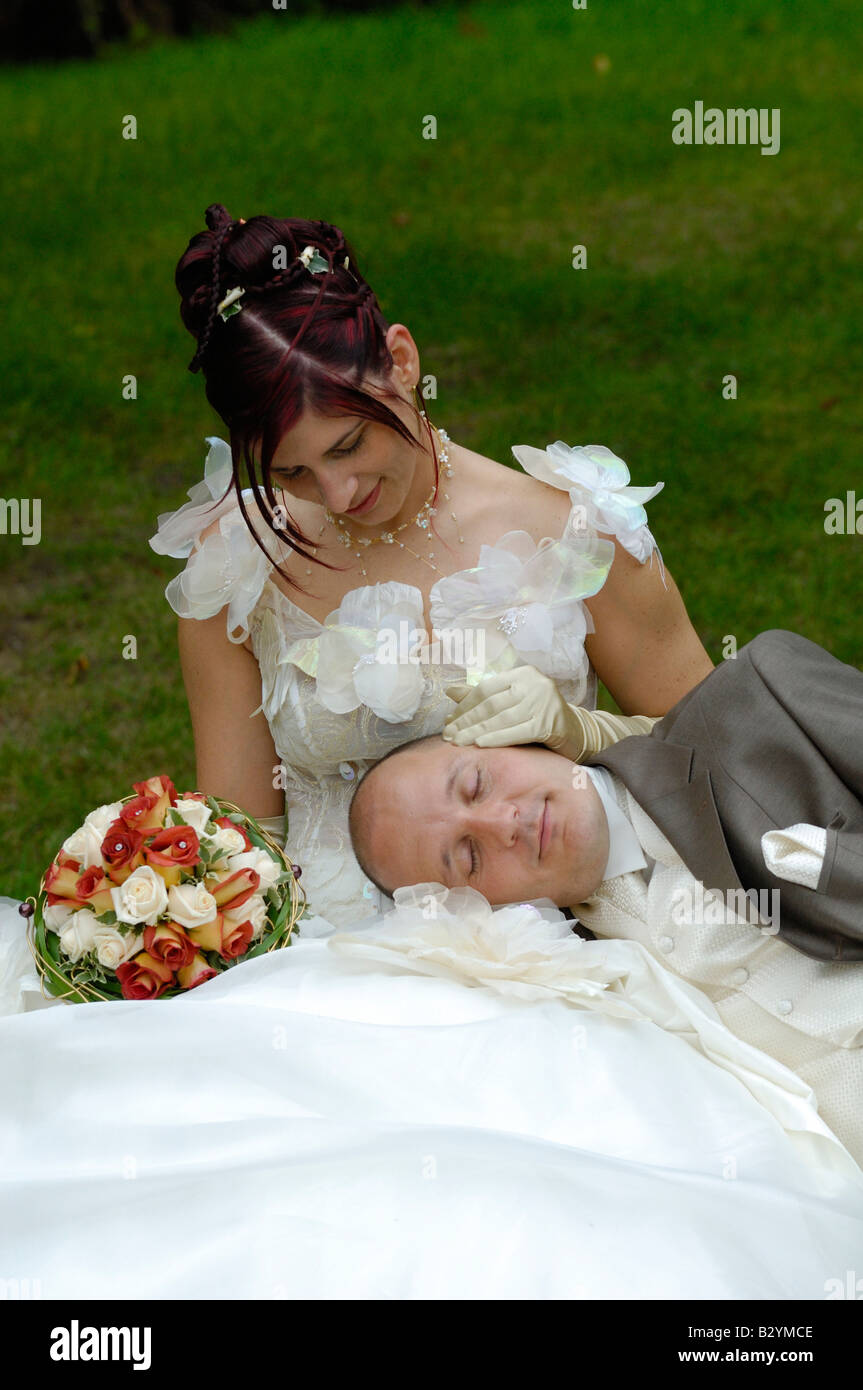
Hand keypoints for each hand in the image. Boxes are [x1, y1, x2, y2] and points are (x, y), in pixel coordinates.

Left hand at [443, 666, 660, 757]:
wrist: (577, 734)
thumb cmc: (539, 718)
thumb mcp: (512, 704)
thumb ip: (483, 697)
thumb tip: (450, 692)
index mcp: (523, 674)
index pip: (486, 688)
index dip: (465, 705)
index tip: (449, 720)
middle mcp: (534, 684)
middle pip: (491, 703)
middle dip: (466, 720)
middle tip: (448, 734)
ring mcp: (543, 702)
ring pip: (501, 718)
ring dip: (475, 732)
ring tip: (458, 742)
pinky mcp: (548, 723)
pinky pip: (516, 732)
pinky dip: (496, 738)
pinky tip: (480, 744)